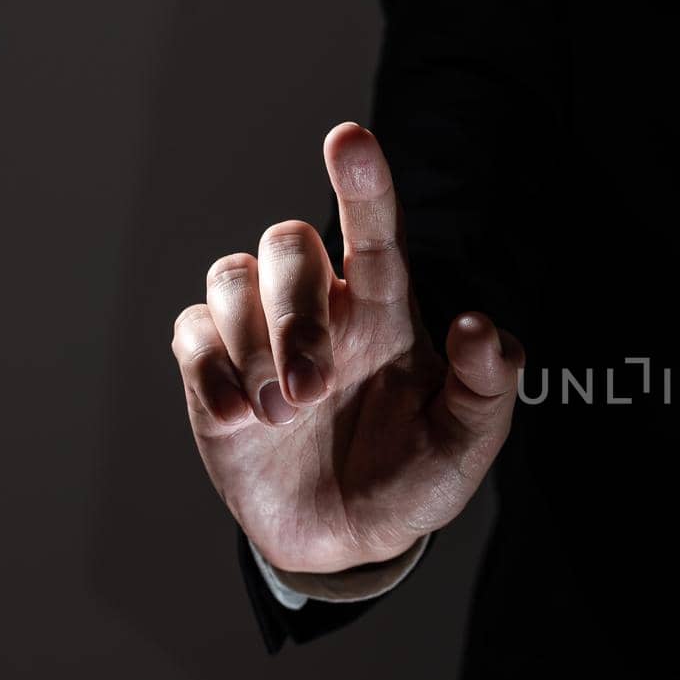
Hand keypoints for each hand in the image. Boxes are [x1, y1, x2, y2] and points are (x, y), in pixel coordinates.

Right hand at [170, 122, 522, 572]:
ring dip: (252, 343)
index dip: (363, 183)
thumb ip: (489, 385)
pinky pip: (190, 334)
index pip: (374, 232)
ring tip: (282, 413)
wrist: (349, 540)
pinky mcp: (213, 373)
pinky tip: (244, 422)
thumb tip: (480, 327)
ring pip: (231, 275)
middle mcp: (321, 310)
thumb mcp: (468, 443)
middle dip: (295, 311)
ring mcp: (261, 338)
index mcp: (385, 312)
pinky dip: (214, 376)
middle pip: (287, 244)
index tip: (349, 139)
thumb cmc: (414, 476)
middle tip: (312, 390)